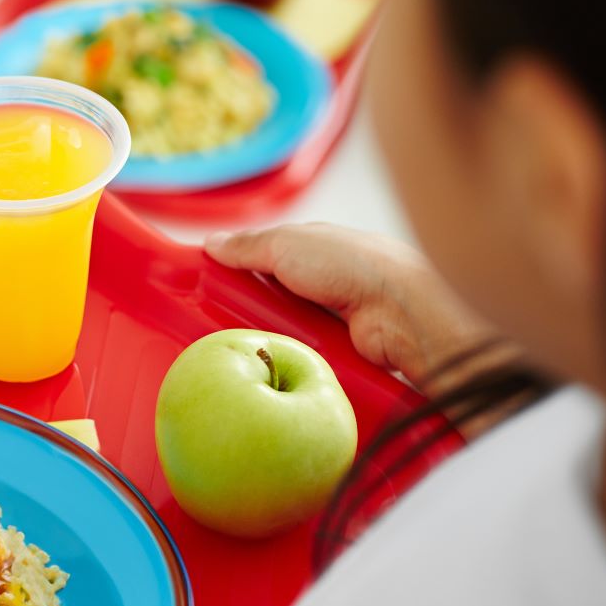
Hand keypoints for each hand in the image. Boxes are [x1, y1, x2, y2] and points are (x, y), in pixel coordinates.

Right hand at [204, 224, 504, 392]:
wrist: (398, 309)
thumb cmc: (351, 264)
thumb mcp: (287, 243)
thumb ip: (248, 245)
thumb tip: (211, 243)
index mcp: (311, 249)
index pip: (262, 259)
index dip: (236, 271)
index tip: (207, 284)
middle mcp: (322, 283)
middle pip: (269, 299)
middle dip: (247, 309)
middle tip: (216, 322)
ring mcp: (331, 318)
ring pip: (282, 330)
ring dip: (265, 336)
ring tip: (237, 347)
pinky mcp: (337, 350)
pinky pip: (300, 355)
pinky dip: (286, 356)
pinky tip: (269, 362)